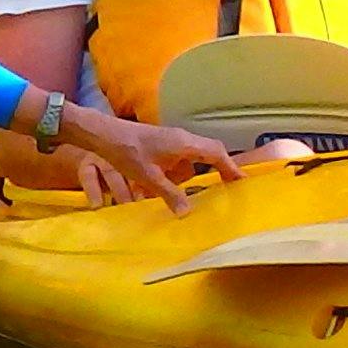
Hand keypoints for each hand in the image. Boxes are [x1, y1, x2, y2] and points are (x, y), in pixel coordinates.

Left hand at [47, 106, 235, 213]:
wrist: (104, 135)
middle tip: (230, 187)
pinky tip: (174, 186)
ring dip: (196, 172)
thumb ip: (170, 194)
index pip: (217, 153)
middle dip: (220, 169)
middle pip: (210, 152)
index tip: (243, 181)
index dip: (231, 167)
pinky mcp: (163, 144)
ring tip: (201, 191)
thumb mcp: (149, 177)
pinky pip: (182, 158)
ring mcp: (173, 140)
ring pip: (194, 156)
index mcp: (184, 143)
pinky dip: (182, 171)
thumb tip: (187, 213)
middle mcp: (183, 139)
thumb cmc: (127, 152)